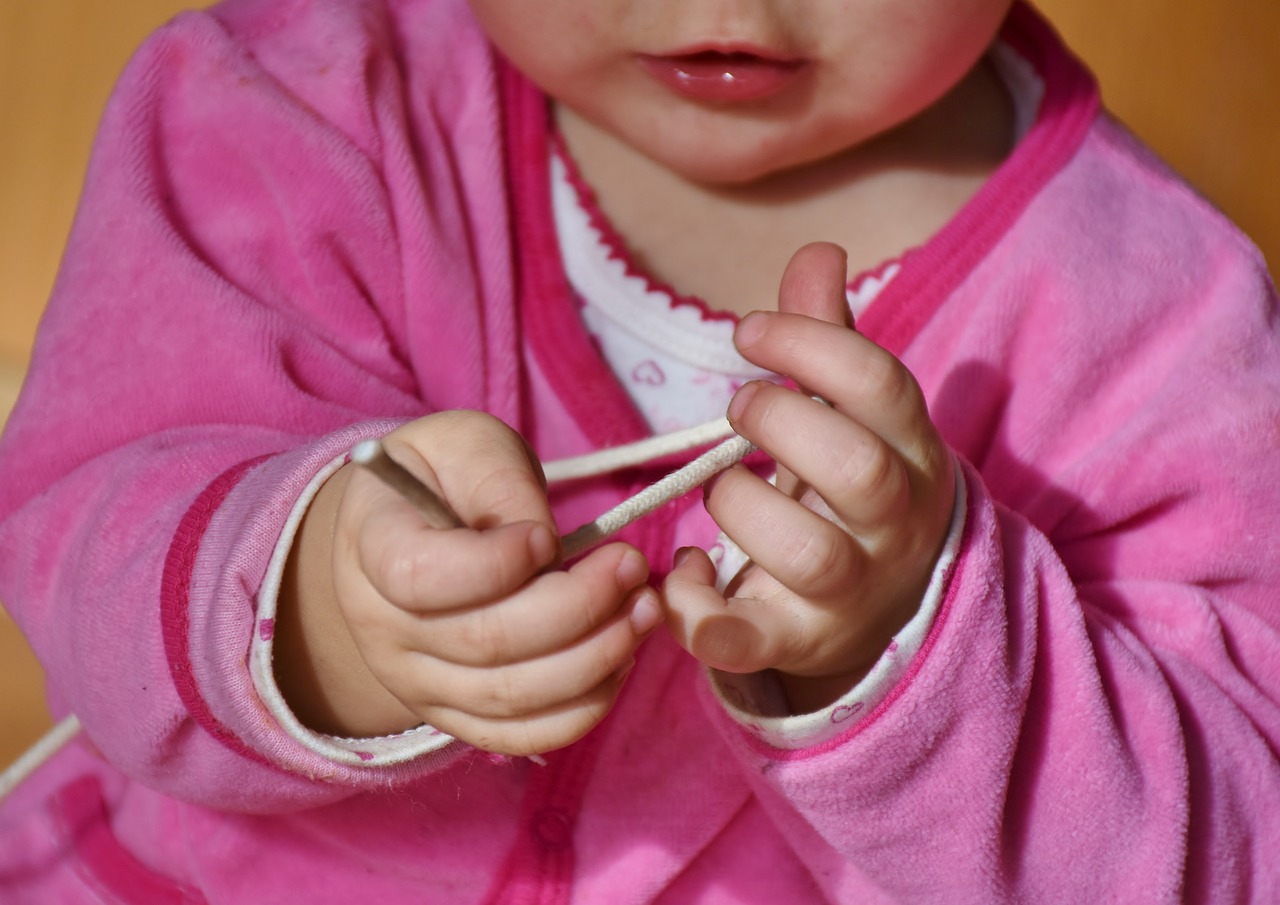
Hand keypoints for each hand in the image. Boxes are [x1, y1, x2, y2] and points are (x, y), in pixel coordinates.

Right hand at [277, 411, 661, 755]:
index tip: (545, 536)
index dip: (494, 563)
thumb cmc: (444, 477)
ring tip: (644, 608)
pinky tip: (621, 657)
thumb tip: (549, 552)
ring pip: (511, 696)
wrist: (406, 533)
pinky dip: (583, 706)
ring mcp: (416, 683)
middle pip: (484, 642)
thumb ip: (502, 485)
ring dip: (596, 657)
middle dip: (578, 606)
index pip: (420, 577)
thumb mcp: (467, 446)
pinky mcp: (456, 715)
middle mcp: (383, 628)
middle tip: (632, 565)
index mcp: (372, 548)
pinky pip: (522, 735)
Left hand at [662, 243, 954, 713]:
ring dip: (740, 506)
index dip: (811, 345)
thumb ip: (829, 338)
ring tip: (719, 488)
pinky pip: (741, 640)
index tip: (747, 331)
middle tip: (737, 406)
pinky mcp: (792, 643)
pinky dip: (693, 608)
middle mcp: (893, 525)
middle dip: (780, 422)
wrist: (884, 612)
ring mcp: (848, 592)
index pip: (882, 386)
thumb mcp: (854, 417)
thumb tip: (818, 252)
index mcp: (911, 454)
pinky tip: (684, 569)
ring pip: (806, 554)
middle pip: (857, 470)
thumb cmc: (852, 492)